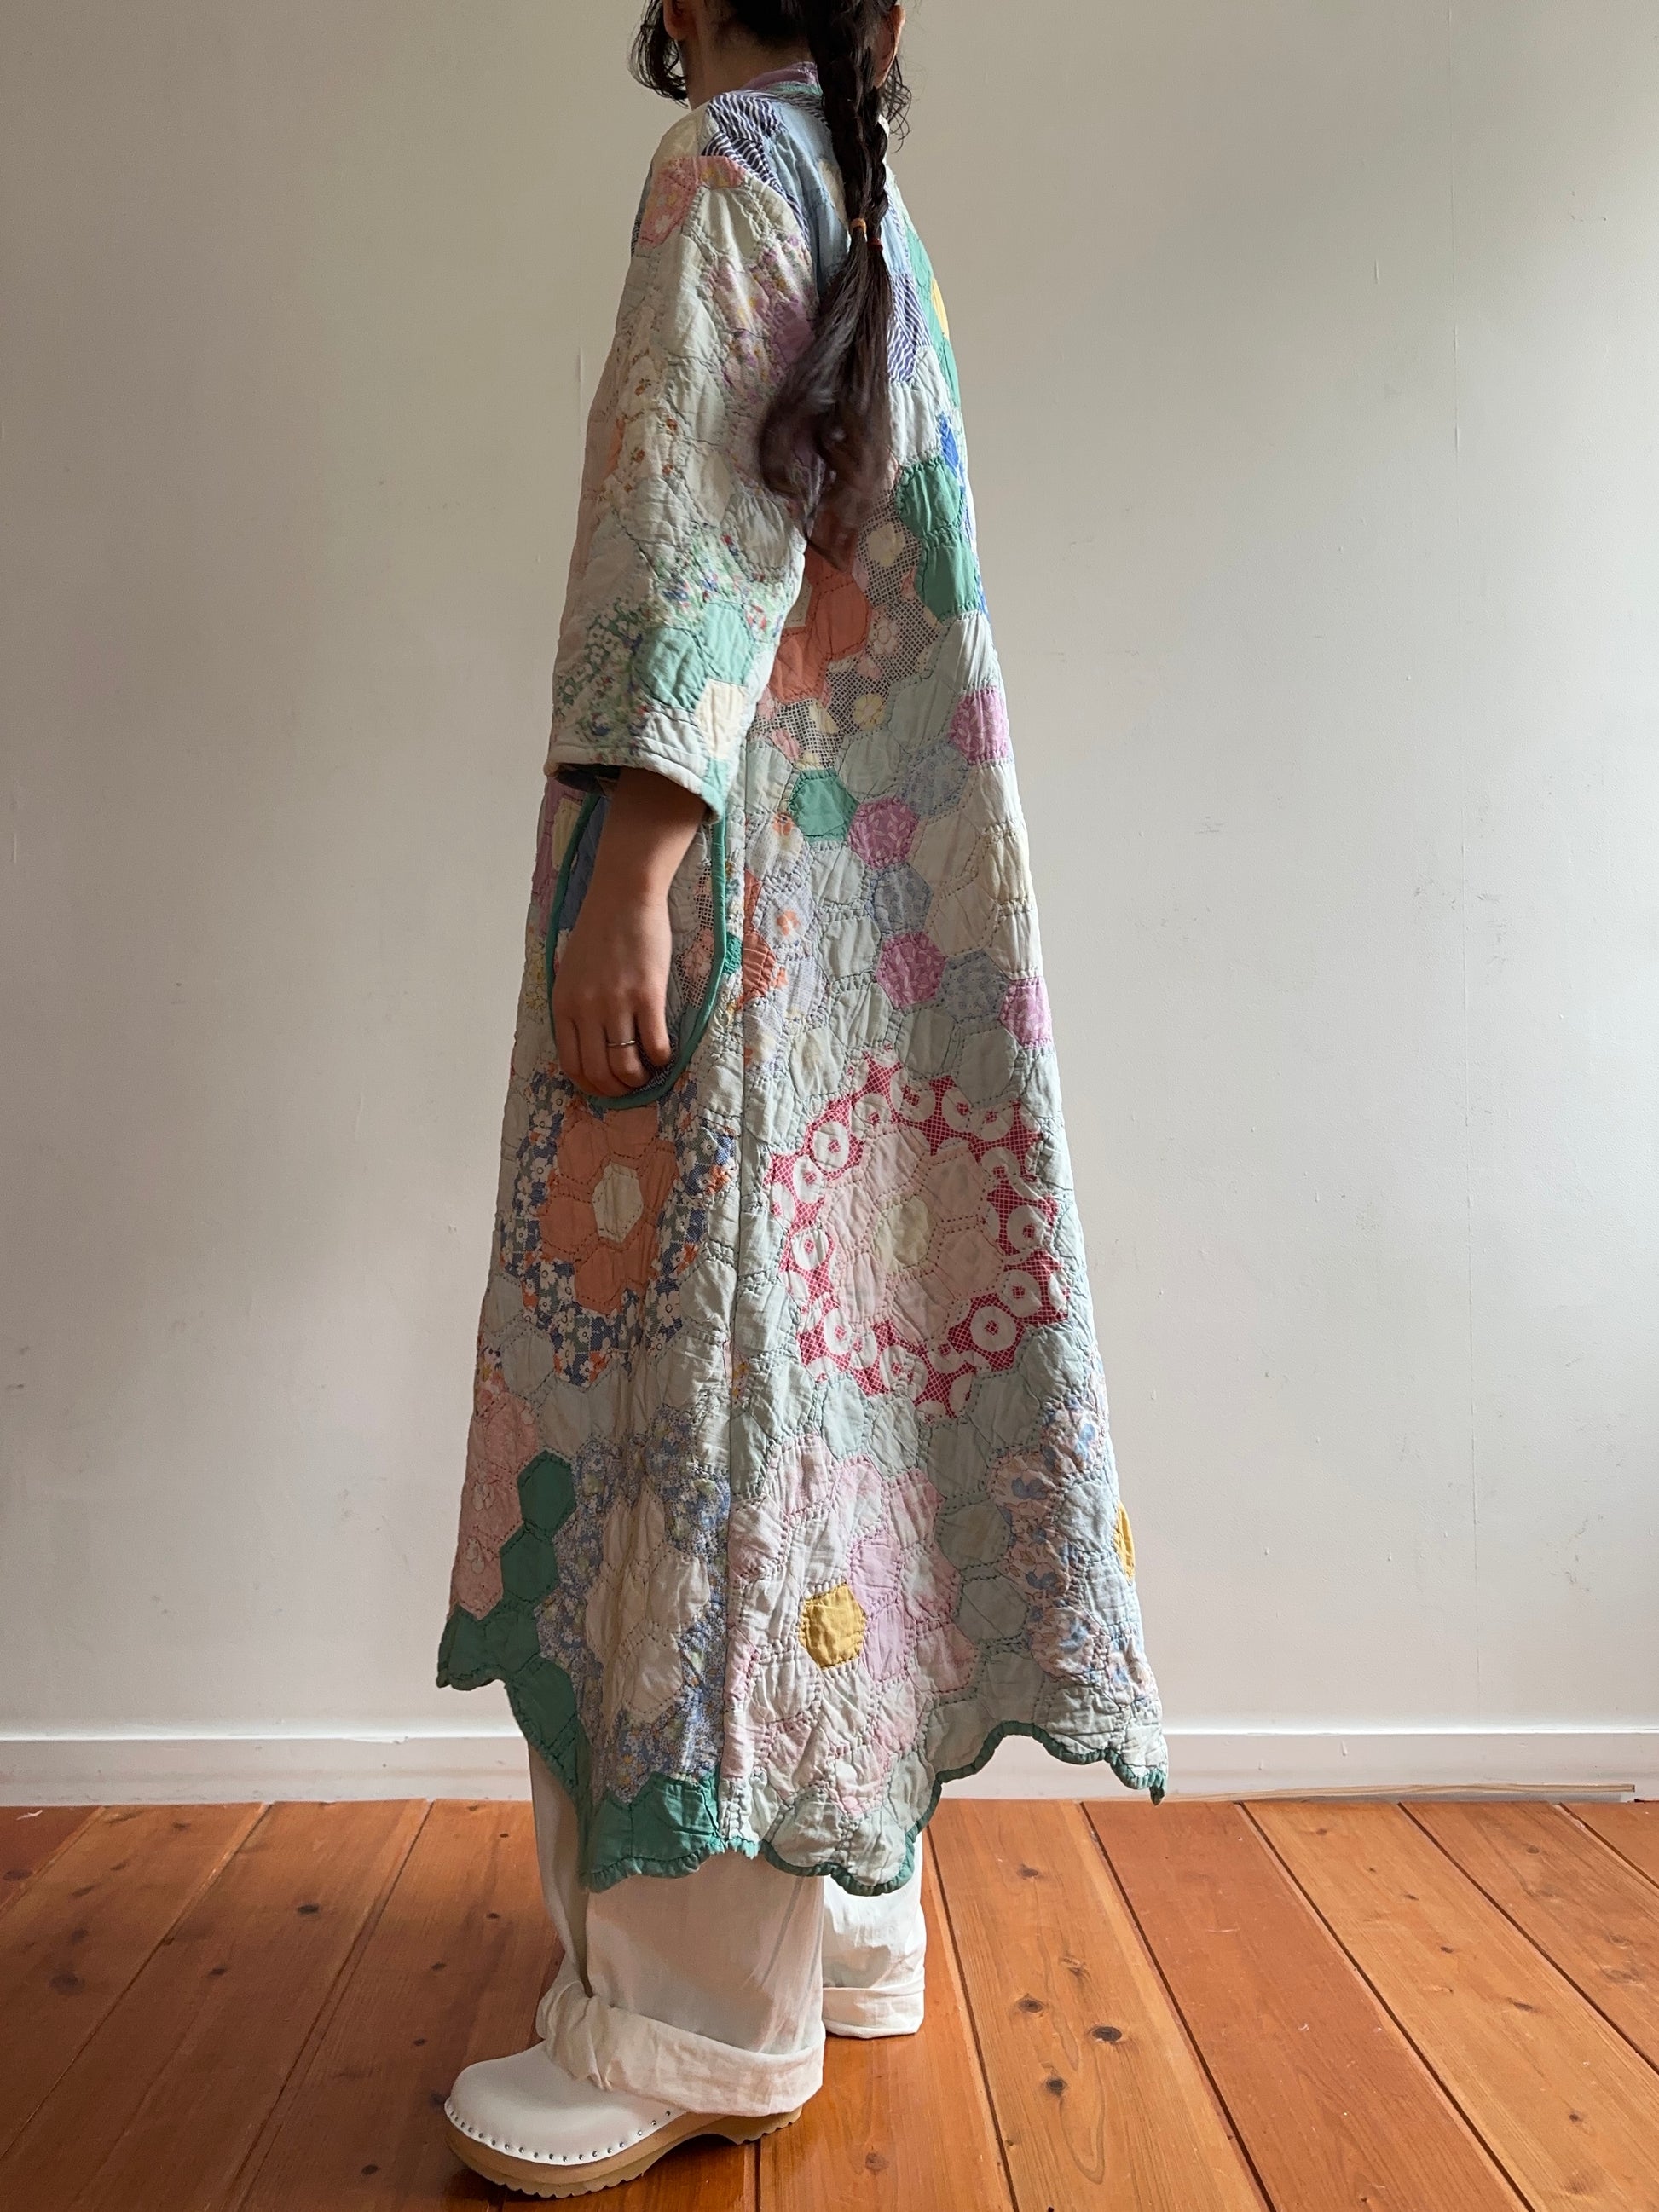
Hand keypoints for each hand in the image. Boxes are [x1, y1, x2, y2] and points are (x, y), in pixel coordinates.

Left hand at [550, 769, 705, 1102]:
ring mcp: (616, 1003)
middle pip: (599, 1072)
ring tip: (650, 1071)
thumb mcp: (570, 971)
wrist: (623, 896)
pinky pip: (654, 1044)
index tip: (608, 1086)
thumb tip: (590, 1043)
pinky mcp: (647, 995)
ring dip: (640, 1077)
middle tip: (633, 1084)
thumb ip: (575, 1006)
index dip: (592, 1085)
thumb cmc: (599, 930)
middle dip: (618, 1089)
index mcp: (563, 1005)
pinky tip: (665, 1052)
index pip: (573, 1065)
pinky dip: (662, 1057)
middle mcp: (586, 1010)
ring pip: (626, 1065)